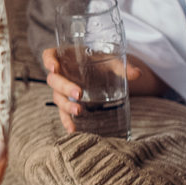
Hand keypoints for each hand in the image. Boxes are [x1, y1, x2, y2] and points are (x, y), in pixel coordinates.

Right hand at [41, 47, 165, 132]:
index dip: (48, 60)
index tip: (54, 67)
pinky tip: (73, 129)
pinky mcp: (68, 102)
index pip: (49, 55)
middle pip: (53, 80)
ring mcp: (62, 89)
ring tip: (79, 110)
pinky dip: (67, 121)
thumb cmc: (101, 62)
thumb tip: (137, 74)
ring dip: (66, 105)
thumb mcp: (111, 61)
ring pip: (57, 97)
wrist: (102, 72)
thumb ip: (123, 67)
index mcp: (66, 57)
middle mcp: (61, 73)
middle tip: (79, 93)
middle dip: (64, 87)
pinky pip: (63, 112)